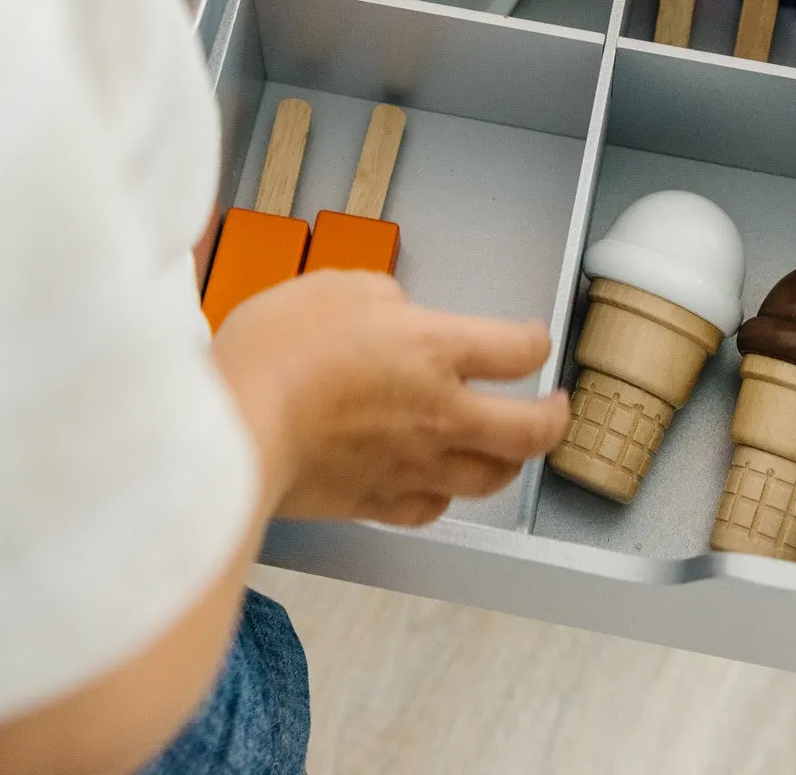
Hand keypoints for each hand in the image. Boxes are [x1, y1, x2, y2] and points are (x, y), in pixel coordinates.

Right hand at [209, 271, 568, 527]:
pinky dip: (444, 497)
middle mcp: (439, 412)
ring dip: (509, 463)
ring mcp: (411, 464)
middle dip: (554, 419)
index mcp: (435, 349)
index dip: (536, 342)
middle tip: (557, 409)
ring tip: (511, 453)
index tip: (534, 340)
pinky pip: (431, 509)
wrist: (238, 424)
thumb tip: (395, 314)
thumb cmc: (281, 349)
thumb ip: (383, 300)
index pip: (517, 350)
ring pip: (489, 478)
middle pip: (529, 430)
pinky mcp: (374, 501)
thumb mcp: (337, 287)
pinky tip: (439, 487)